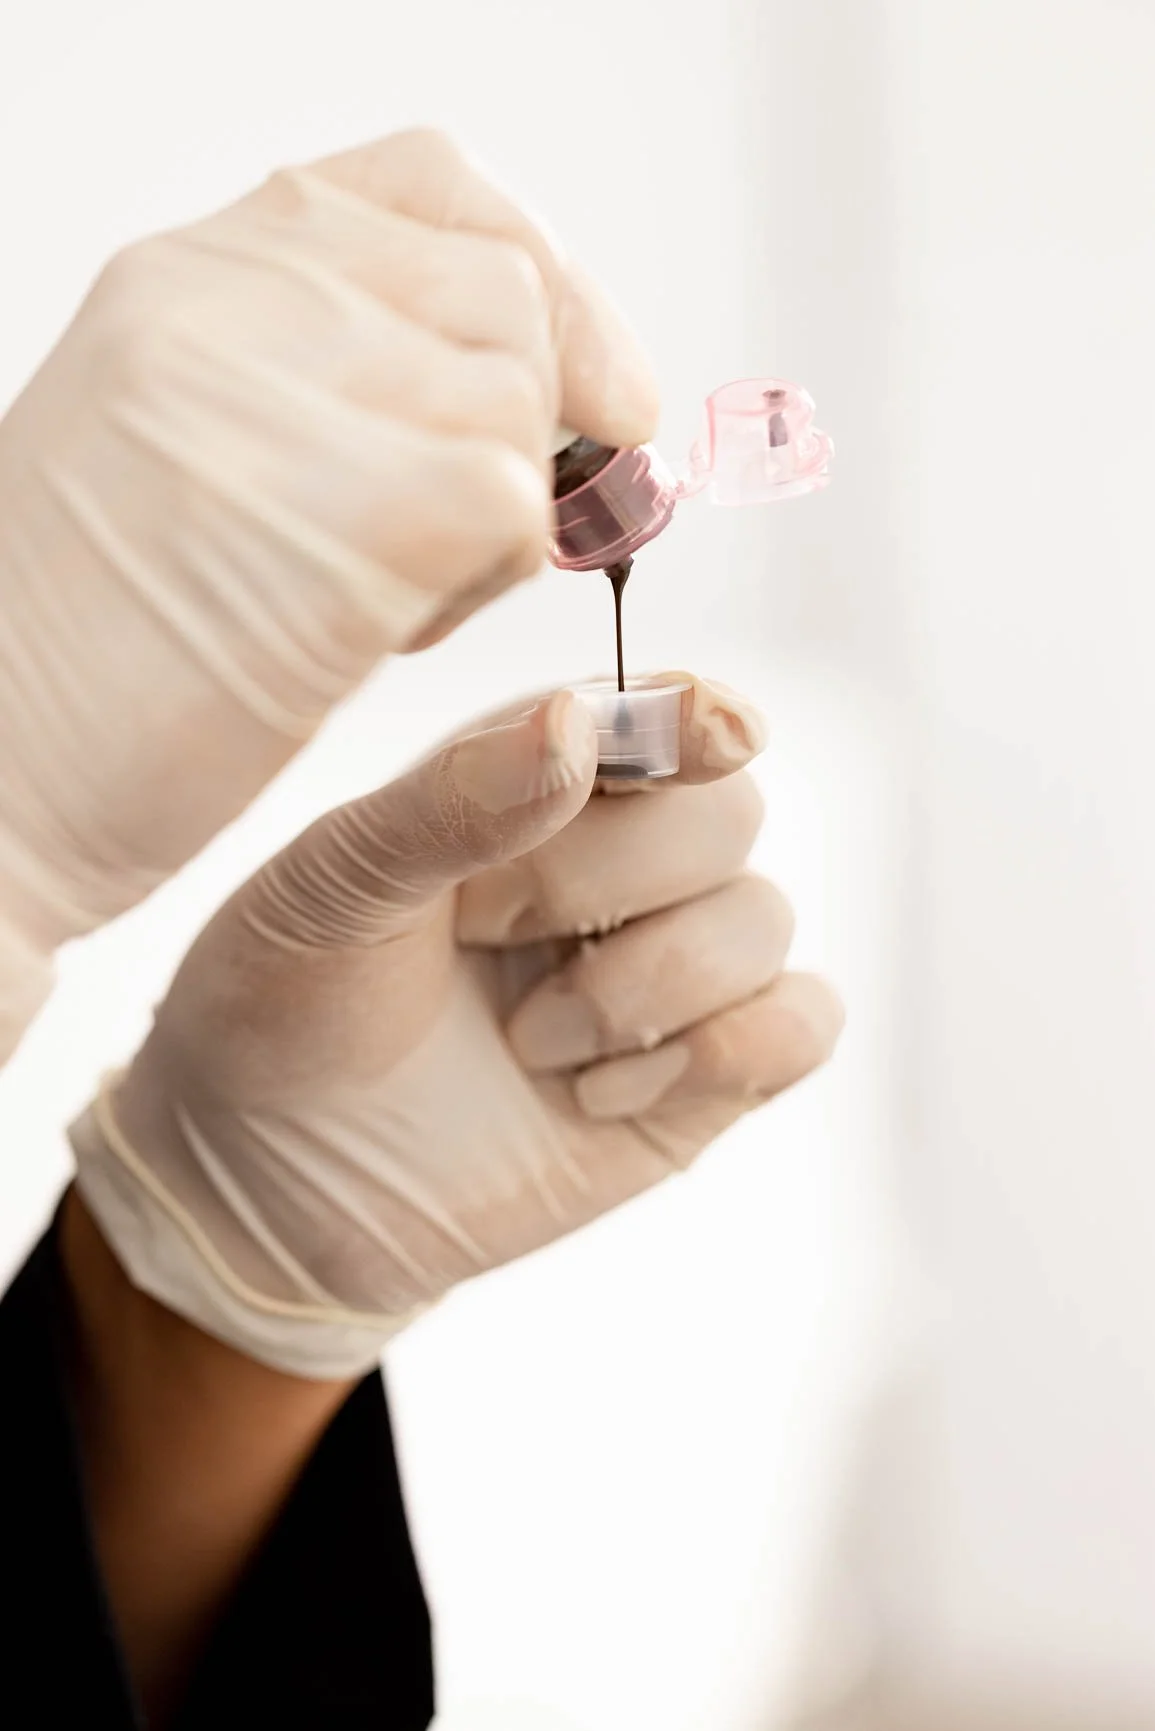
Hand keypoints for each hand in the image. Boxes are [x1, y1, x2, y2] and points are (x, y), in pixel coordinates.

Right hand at [0, 128, 657, 1056]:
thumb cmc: (80, 660)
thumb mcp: (183, 457)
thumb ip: (329, 385)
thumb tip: (520, 389)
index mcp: (192, 276)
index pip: (429, 188)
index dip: (534, 270)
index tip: (584, 376)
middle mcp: (240, 299)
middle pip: (505, 296)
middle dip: (532, 423)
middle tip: (460, 540)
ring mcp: (295, 388)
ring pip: (521, 403)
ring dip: (495, 520)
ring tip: (382, 601)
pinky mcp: (371, 508)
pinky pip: (517, 507)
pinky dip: (484, 587)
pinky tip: (383, 637)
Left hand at [71, 675, 843, 1376]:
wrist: (274, 1182)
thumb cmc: (291, 1003)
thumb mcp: (333, 886)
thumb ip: (452, 800)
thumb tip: (578, 720)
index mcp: (534, 779)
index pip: (660, 714)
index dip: (696, 716)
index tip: (712, 732)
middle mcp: (620, 864)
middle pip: (728, 812)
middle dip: (608, 879)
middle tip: (482, 932)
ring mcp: (669, 970)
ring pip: (765, 919)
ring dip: (638, 988)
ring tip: (527, 1045)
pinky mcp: (702, 1078)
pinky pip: (803, 1025)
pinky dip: (726, 1051)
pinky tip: (603, 1095)